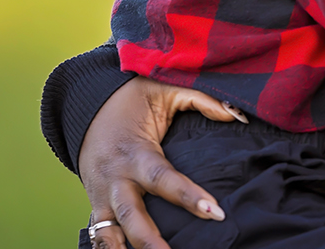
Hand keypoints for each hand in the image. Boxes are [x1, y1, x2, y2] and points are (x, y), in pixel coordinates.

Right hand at [78, 75, 243, 248]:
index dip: (188, 196)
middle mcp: (116, 179)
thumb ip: (202, 100)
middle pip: (132, 217)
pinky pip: (101, 238)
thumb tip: (238, 115)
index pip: (162, 178)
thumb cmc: (132, 100)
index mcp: (134, 152)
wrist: (86, 108)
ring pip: (110, 235)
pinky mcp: (96, 207)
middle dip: (152, 243)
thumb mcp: (164, 91)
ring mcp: (102, 197)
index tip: (215, 212)